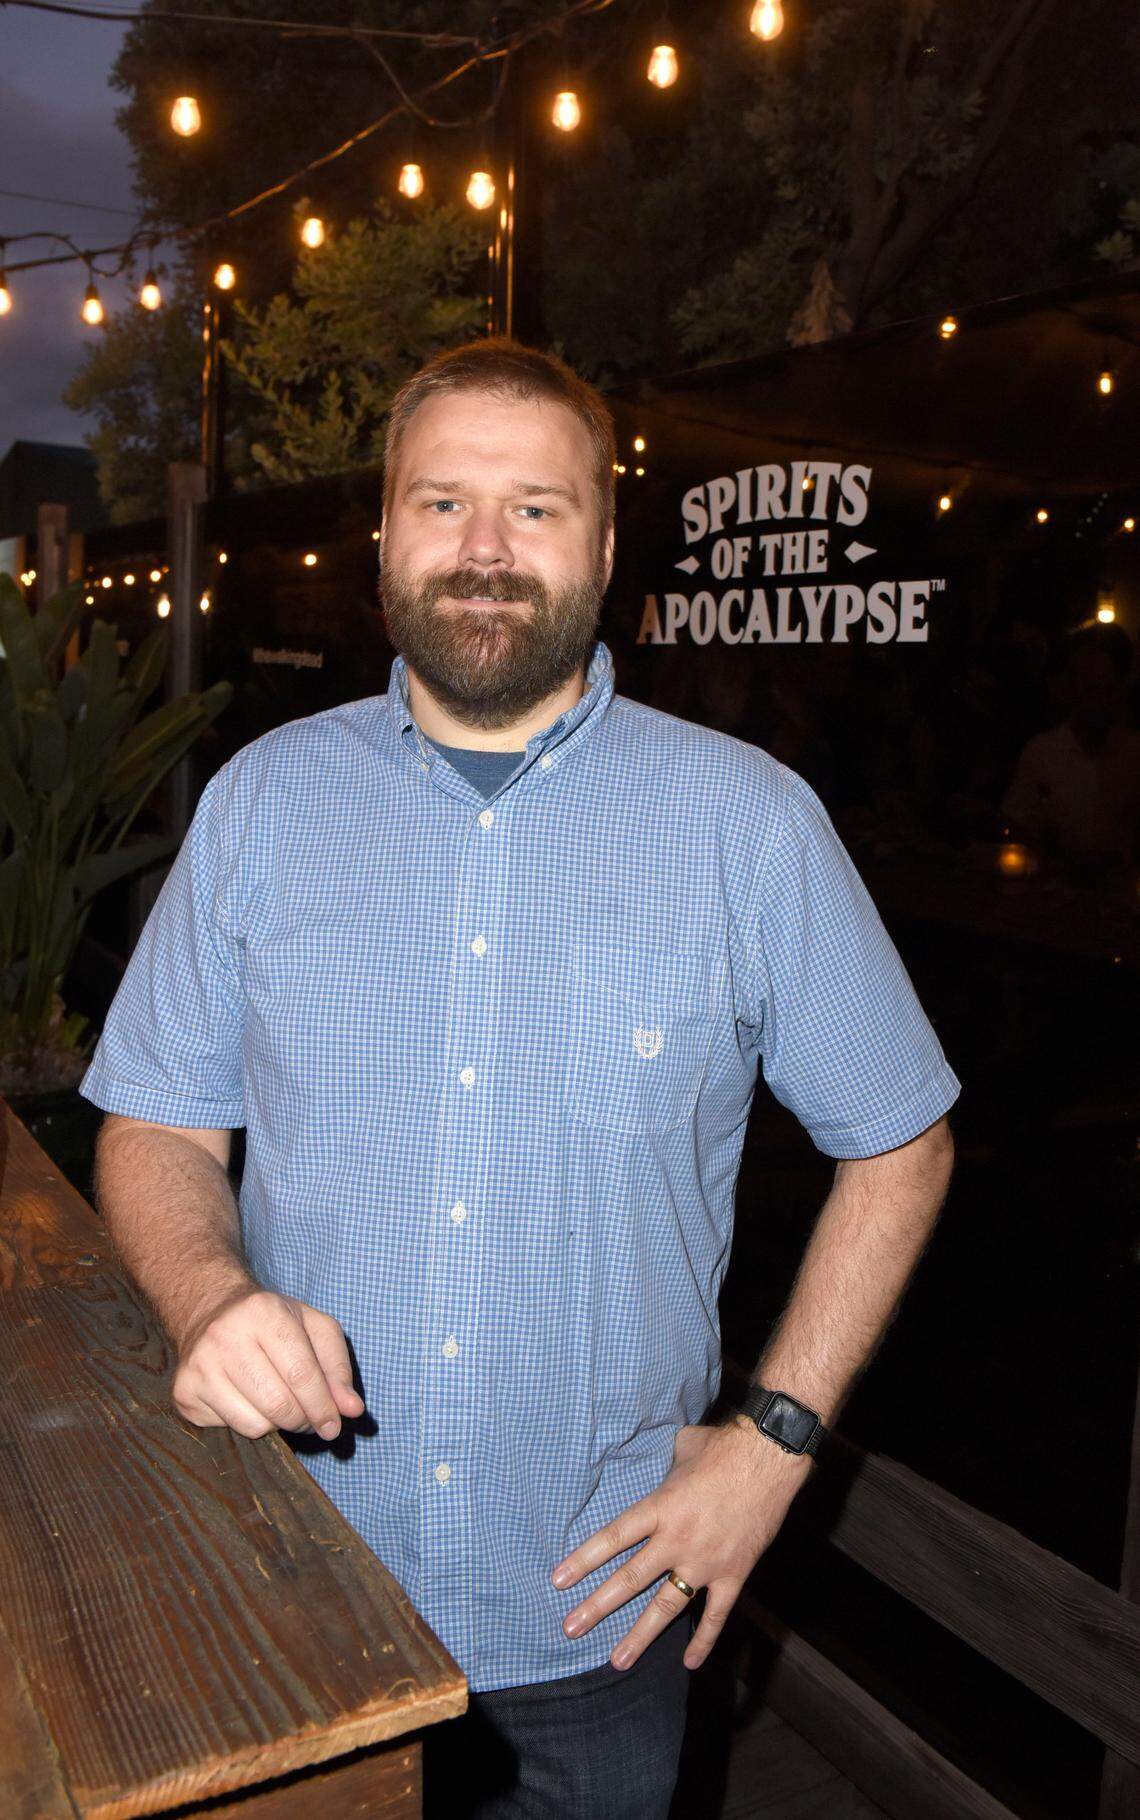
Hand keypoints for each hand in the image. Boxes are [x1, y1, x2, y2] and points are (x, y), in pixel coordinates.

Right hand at [171, 1286, 364, 1440]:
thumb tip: (352, 1410)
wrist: (212, 1311)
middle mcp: (225, 1335)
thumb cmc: (274, 1322)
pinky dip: (250, 1423)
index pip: (301, 1374)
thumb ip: (338, 1368)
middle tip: (309, 1418)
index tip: (334, 1426)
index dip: (324, 1407)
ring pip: (255, 1424)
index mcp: (263, 1311)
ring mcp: (200, 1365)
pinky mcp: (184, 1391)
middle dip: (303, 1420)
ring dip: (278, 1425)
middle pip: (279, 1404)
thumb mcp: (314, 1328)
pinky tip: (249, 1399)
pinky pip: (230, 1429)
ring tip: (280, 1404)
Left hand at [550, 1419, 809, 1671]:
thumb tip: (663, 1464)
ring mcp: (706, 1562)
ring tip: (618, 1660)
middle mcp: (677, 1540)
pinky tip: (689, 1663)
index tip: (558, 1582)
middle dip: (598, 1606)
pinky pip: (716, 1615)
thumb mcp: (682, 1449)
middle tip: (570, 1629)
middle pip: (630, 1579)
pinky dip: (704, 1640)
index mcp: (660, 1507)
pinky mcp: (734, 1574)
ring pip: (666, 1606)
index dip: (583, 1560)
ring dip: (641, 1635)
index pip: (613, 1538)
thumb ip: (666, 1467)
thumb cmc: (723, 1448)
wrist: (769, 1458)